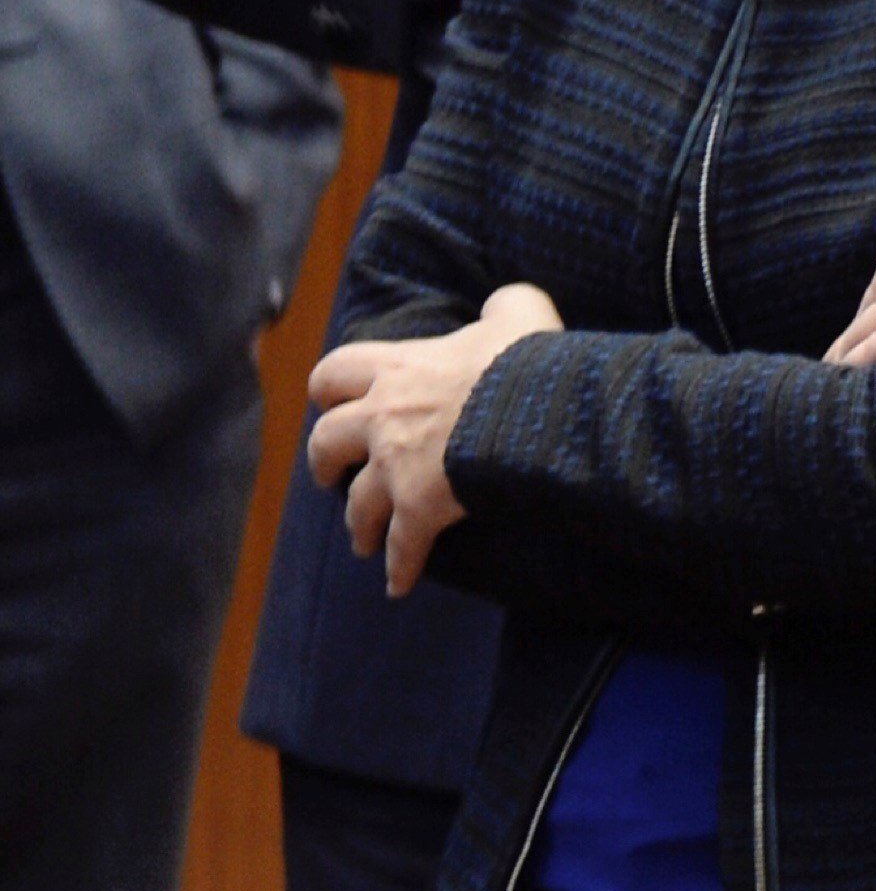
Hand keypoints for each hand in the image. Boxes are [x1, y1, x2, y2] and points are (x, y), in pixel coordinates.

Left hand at [305, 284, 564, 594]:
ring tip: (364, 539)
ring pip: (356, 502)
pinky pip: (402, 547)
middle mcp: (383, 418)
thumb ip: (503, 305)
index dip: (330, 389)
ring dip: (358, 523)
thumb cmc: (523, 360)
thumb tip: (503, 305)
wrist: (534, 411)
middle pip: (326, 441)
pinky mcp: (418, 509)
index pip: (335, 373)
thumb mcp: (518, 311)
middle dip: (326, 461)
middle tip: (333, 475)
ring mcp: (395, 467)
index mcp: (399, 369)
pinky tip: (399, 585)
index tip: (334, 401)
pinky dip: (400, 569)